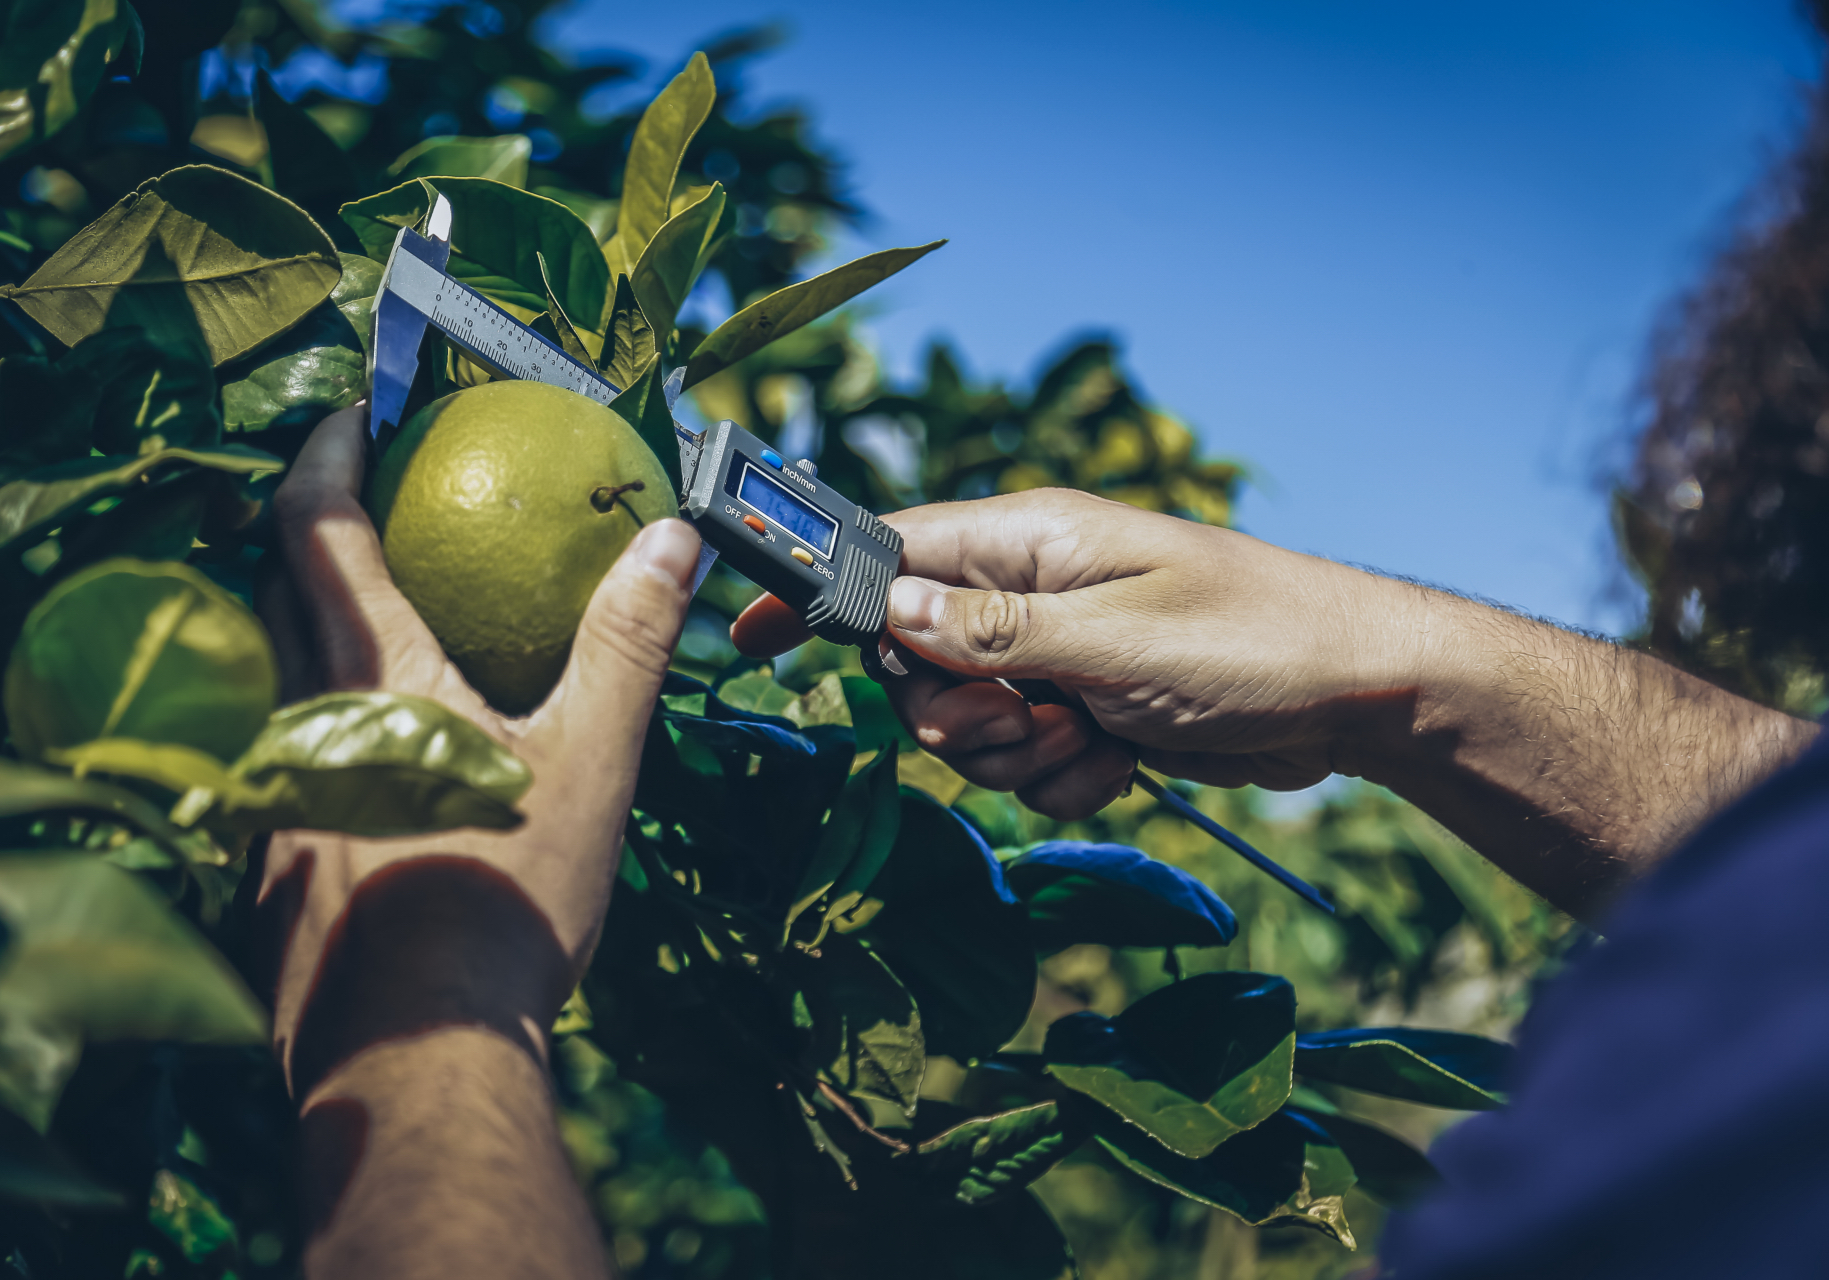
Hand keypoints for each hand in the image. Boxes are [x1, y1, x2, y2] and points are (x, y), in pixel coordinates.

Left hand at [256, 404, 698, 1278]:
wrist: (415, 1053)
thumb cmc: (505, 899)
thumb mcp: (590, 762)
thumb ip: (625, 642)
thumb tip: (670, 537)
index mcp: (370, 674)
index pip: (314, 525)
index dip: (325, 449)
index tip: (357, 409)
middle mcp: (297, 719)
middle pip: (274, 589)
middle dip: (310, 531)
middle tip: (373, 506)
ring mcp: (272, 796)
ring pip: (276, 681)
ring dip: (318, 635)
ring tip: (389, 637)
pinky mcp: (266, 868)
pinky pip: (285, 764)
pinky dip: (327, 731)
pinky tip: (385, 774)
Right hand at [733, 487, 1815, 916]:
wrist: (1363, 695)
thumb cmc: (1251, 644)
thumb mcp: (1114, 640)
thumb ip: (990, 633)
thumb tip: (884, 614)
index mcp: (1026, 542)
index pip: (884, 553)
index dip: (814, 594)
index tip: (749, 637)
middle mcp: (1028, 593)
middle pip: (913, 661)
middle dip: (953, 712)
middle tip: (1024, 720)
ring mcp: (1056, 655)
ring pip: (965, 725)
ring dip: (1016, 757)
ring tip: (1092, 740)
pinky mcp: (1086, 710)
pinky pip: (1024, 762)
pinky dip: (1063, 778)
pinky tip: (1122, 764)